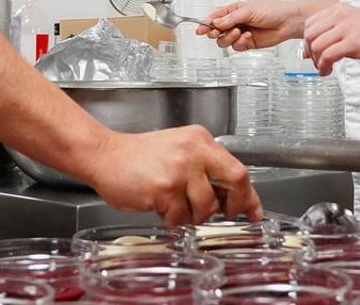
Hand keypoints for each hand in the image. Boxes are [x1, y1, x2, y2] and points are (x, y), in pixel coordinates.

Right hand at [86, 127, 261, 224]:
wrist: (105, 156)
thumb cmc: (137, 158)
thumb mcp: (178, 153)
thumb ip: (205, 170)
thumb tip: (233, 199)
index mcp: (200, 139)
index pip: (237, 168)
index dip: (249, 195)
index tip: (254, 211)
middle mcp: (194, 150)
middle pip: (236, 180)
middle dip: (235, 204)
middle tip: (226, 214)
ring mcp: (180, 168)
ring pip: (207, 206)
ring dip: (192, 215)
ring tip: (175, 205)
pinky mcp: (165, 187)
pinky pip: (180, 217)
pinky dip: (171, 219)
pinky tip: (159, 206)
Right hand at [198, 0, 306, 50]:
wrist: (287, 22)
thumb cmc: (271, 10)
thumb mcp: (248, 10)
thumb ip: (230, 18)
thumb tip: (216, 23)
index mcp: (233, 11)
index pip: (214, 17)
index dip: (205, 23)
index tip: (200, 28)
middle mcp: (234, 22)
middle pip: (215, 31)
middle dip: (215, 32)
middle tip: (218, 31)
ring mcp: (240, 34)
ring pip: (223, 41)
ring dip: (228, 37)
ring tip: (238, 32)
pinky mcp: (247, 44)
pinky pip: (236, 47)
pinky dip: (240, 43)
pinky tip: (248, 37)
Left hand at [304, 3, 359, 74]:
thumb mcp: (356, 25)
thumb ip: (336, 32)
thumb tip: (314, 48)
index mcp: (340, 10)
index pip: (310, 24)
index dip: (308, 41)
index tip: (312, 53)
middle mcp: (341, 16)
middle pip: (309, 34)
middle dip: (310, 52)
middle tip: (318, 63)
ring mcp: (347, 28)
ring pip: (316, 46)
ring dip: (316, 62)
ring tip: (324, 69)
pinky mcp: (353, 43)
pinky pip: (327, 56)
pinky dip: (323, 66)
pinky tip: (328, 71)